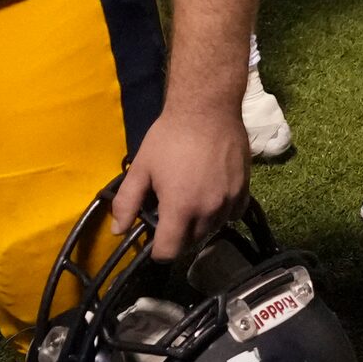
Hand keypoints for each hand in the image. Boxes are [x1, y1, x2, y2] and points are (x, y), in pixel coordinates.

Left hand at [113, 103, 249, 261]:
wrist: (207, 109)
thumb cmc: (170, 137)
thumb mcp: (141, 167)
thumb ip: (127, 202)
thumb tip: (118, 231)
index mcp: (180, 208)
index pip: (169, 252)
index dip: (159, 251)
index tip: (155, 239)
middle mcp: (207, 211)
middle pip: (191, 242)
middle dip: (179, 236)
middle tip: (170, 214)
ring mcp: (228, 201)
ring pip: (212, 229)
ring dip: (200, 224)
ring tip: (190, 202)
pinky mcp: (244, 190)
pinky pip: (232, 214)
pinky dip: (221, 213)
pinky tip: (211, 195)